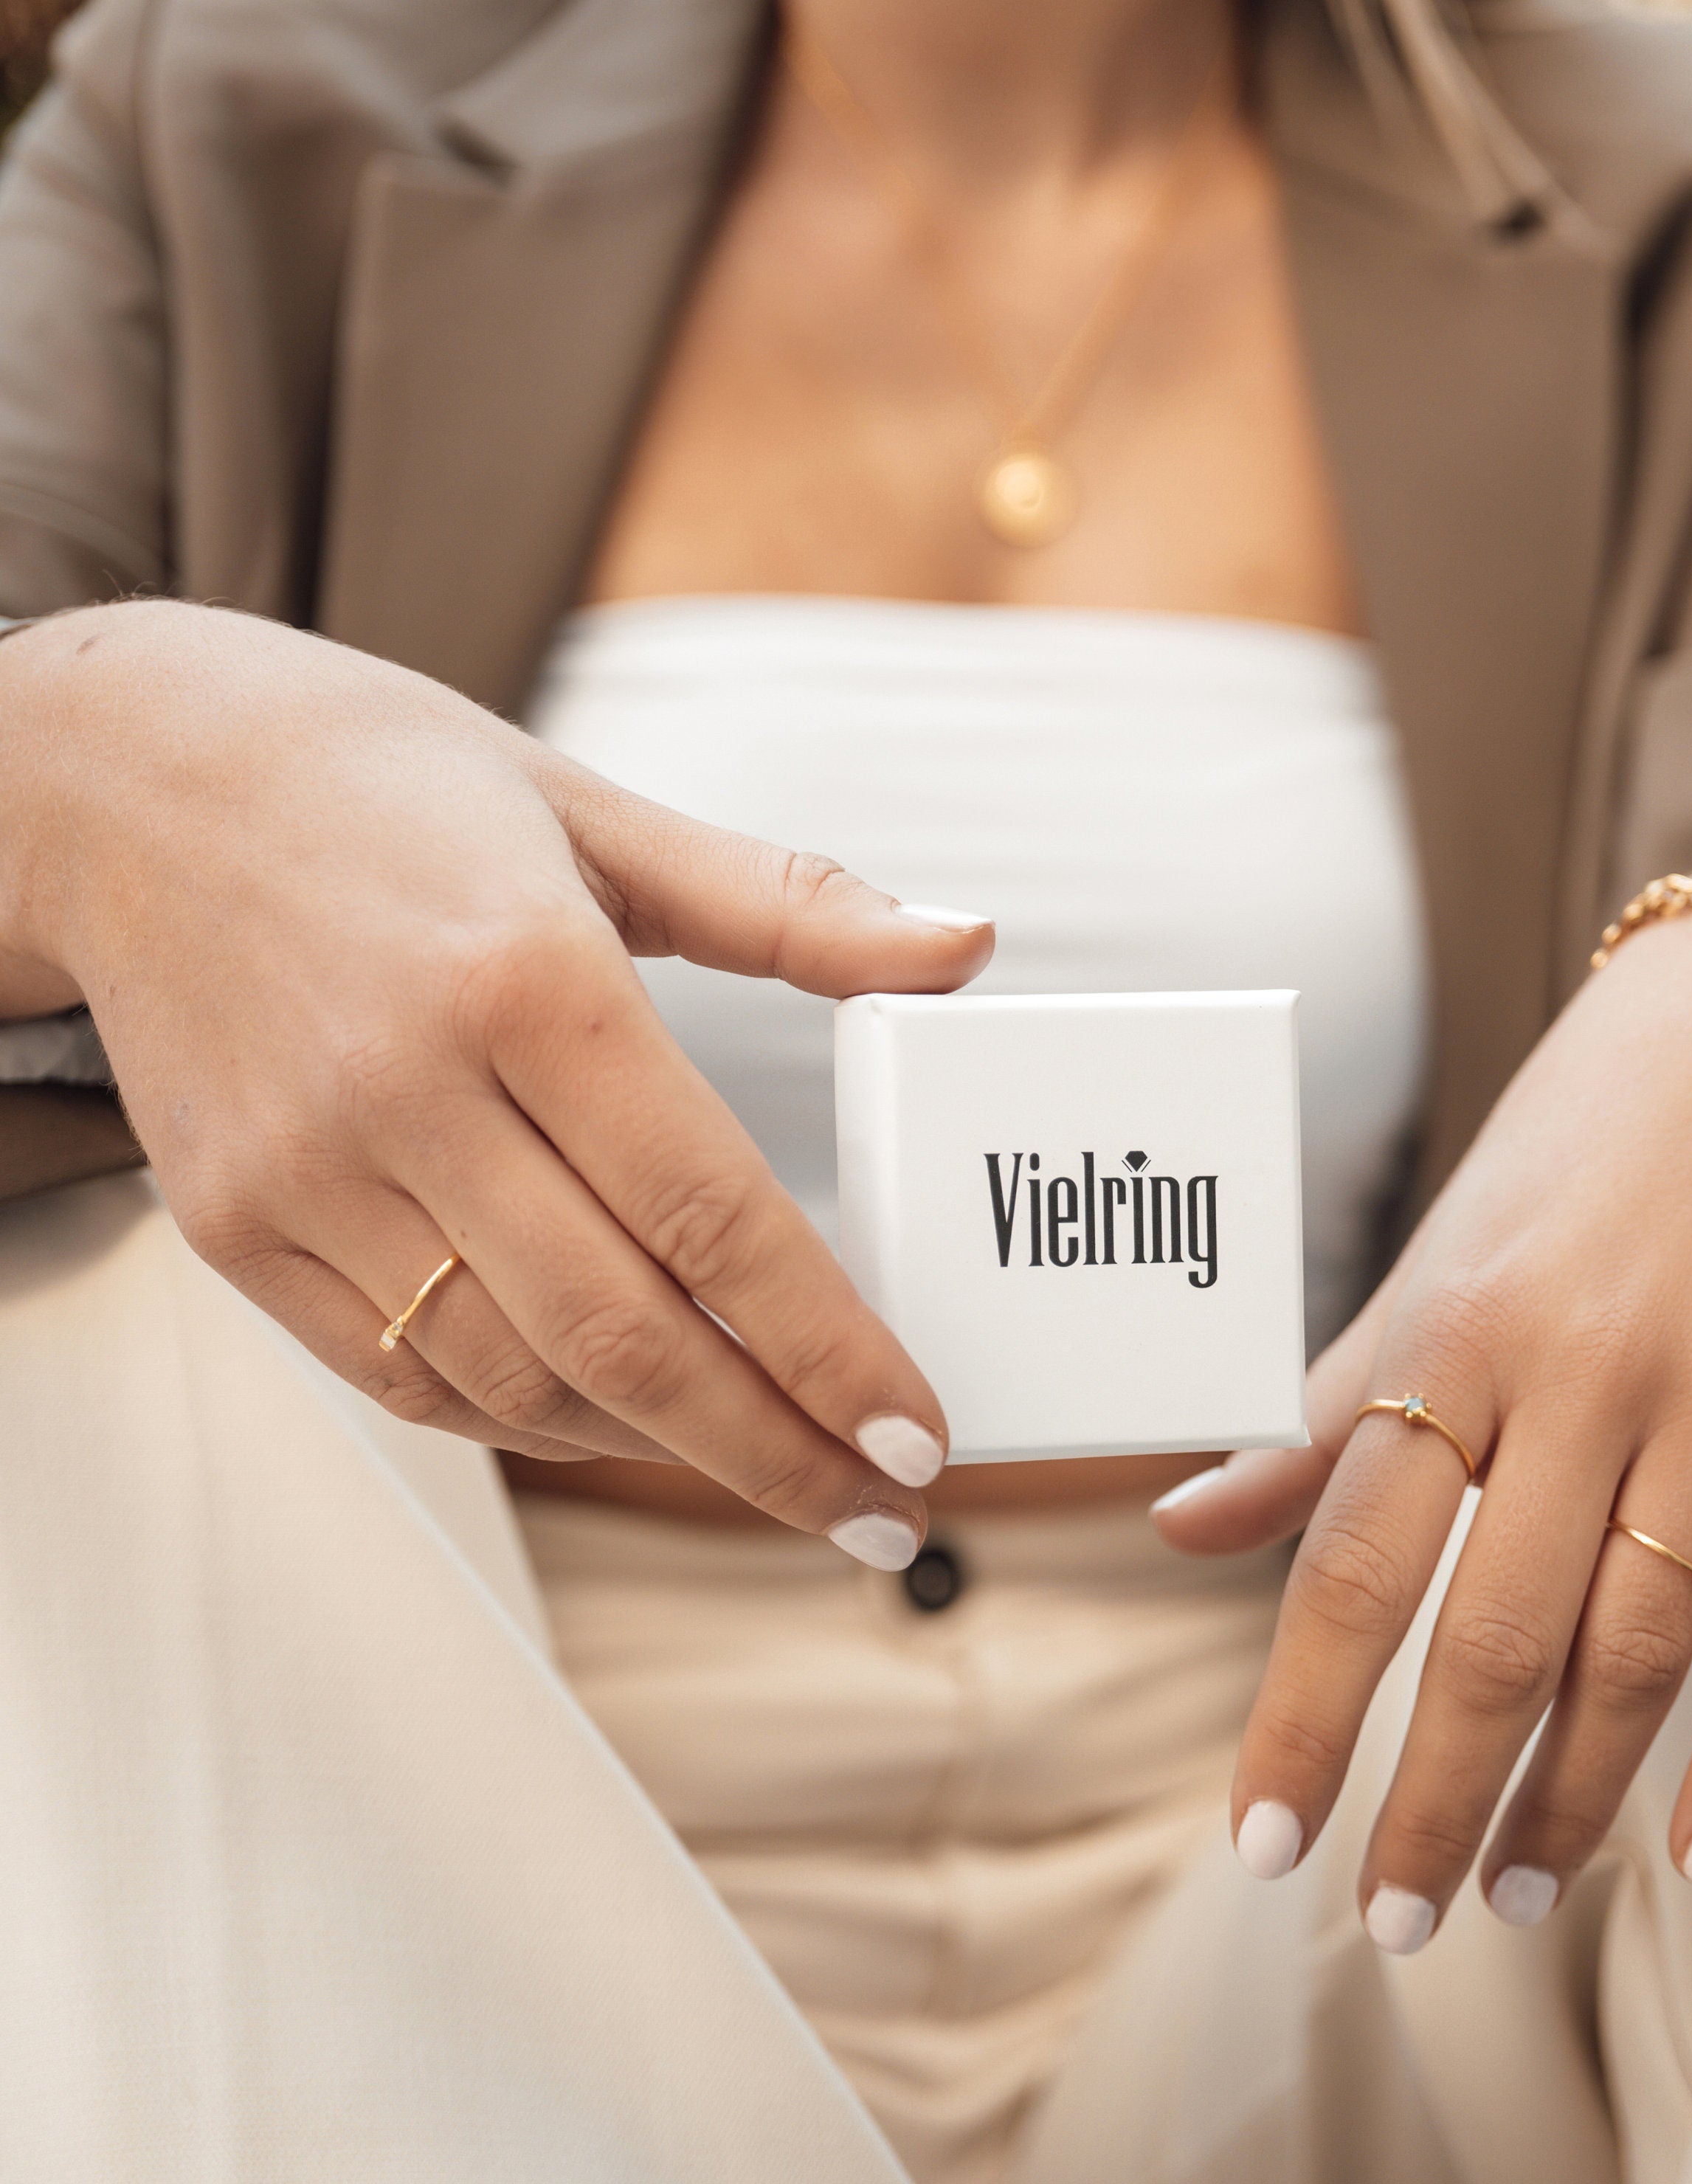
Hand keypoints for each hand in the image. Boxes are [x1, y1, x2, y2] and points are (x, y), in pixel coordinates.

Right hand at [0, 603, 990, 1561]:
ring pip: (516, 1379)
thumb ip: (795, 905)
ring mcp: (308, 1174)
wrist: (120, 786)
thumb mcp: (601, 815)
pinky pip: (406, 1376)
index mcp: (525, 978)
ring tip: (781, 1473)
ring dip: (664, 1452)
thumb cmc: (388, 788)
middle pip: (622, 1335)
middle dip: (773, 1450)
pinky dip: (533, 1421)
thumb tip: (964, 947)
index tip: (917, 1432)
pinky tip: (627, 1426)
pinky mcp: (236, 1226)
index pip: (710, 1212)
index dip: (824, 1345)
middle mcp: (409, 1090)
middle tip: (881, 1511)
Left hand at [1156, 872, 1691, 1942]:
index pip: (1354, 1558)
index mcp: (1451, 1331)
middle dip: (1429, 1799)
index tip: (1261, 1844)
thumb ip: (1320, 1414)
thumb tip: (1181, 1524)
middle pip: (1491, 1633)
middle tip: (1390, 1920)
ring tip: (1515, 1890)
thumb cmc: (1563, 1163)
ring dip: (1572, 1794)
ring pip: (1639, 1645)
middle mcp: (1580, 1370)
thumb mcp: (1424, 1269)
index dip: (1302, 1713)